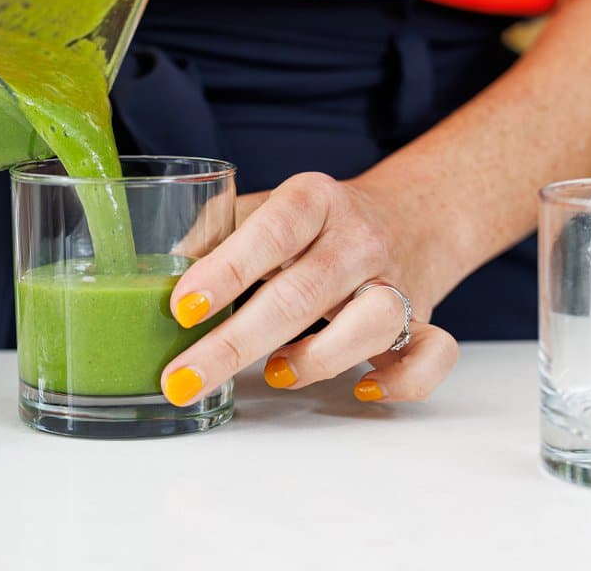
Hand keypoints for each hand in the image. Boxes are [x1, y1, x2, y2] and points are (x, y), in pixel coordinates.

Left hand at [161, 172, 458, 405]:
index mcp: (314, 200)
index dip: (226, 271)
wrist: (411, 213)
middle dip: (234, 344)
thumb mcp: (267, 207)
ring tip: (272, 374)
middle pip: (301, 294)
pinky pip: (431, 355)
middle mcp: (357, 239)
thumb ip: (217, 232)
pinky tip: (362, 390)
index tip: (182, 308)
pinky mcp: (422, 320)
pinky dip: (403, 380)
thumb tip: (159, 270)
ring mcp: (395, 281)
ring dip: (317, 359)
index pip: (270, 232)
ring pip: (372, 322)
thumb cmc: (317, 222)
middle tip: (183, 379)